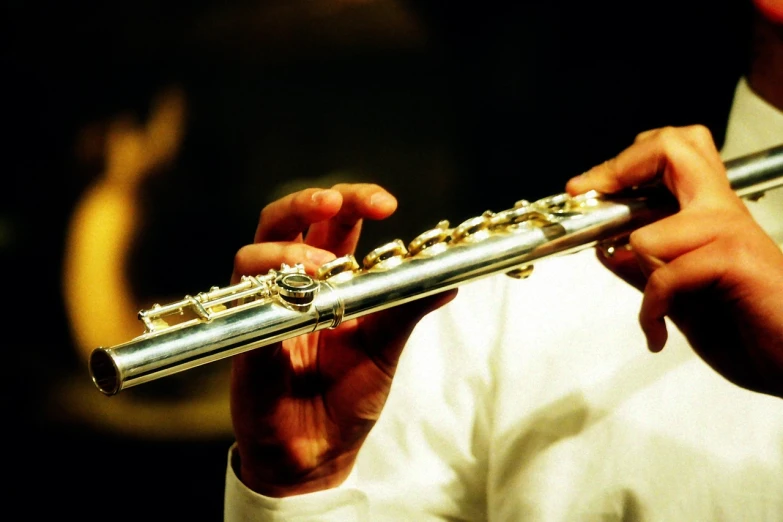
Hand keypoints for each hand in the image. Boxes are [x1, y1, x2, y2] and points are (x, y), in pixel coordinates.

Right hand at [229, 183, 456, 495]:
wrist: (316, 455)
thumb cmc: (347, 397)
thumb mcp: (385, 349)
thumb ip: (407, 310)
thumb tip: (450, 280)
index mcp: (328, 280)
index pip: (334, 222)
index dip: (353, 202)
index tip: (386, 204)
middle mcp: (290, 286)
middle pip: (284, 222)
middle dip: (307, 202)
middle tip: (334, 201)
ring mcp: (262, 310)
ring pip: (252, 255)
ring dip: (285, 252)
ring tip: (318, 269)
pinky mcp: (243, 341)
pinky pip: (243, 308)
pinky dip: (266, 298)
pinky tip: (293, 307)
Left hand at [566, 125, 782, 397]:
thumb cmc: (754, 335)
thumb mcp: (681, 300)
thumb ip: (647, 272)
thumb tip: (608, 249)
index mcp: (712, 214)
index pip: (672, 152)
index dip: (622, 162)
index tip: (582, 189)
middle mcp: (723, 212)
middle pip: (673, 146)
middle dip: (618, 169)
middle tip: (593, 198)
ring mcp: (731, 231)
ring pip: (648, 232)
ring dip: (641, 280)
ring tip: (656, 312)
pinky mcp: (737, 260)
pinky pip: (664, 275)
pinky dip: (652, 309)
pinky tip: (659, 332)